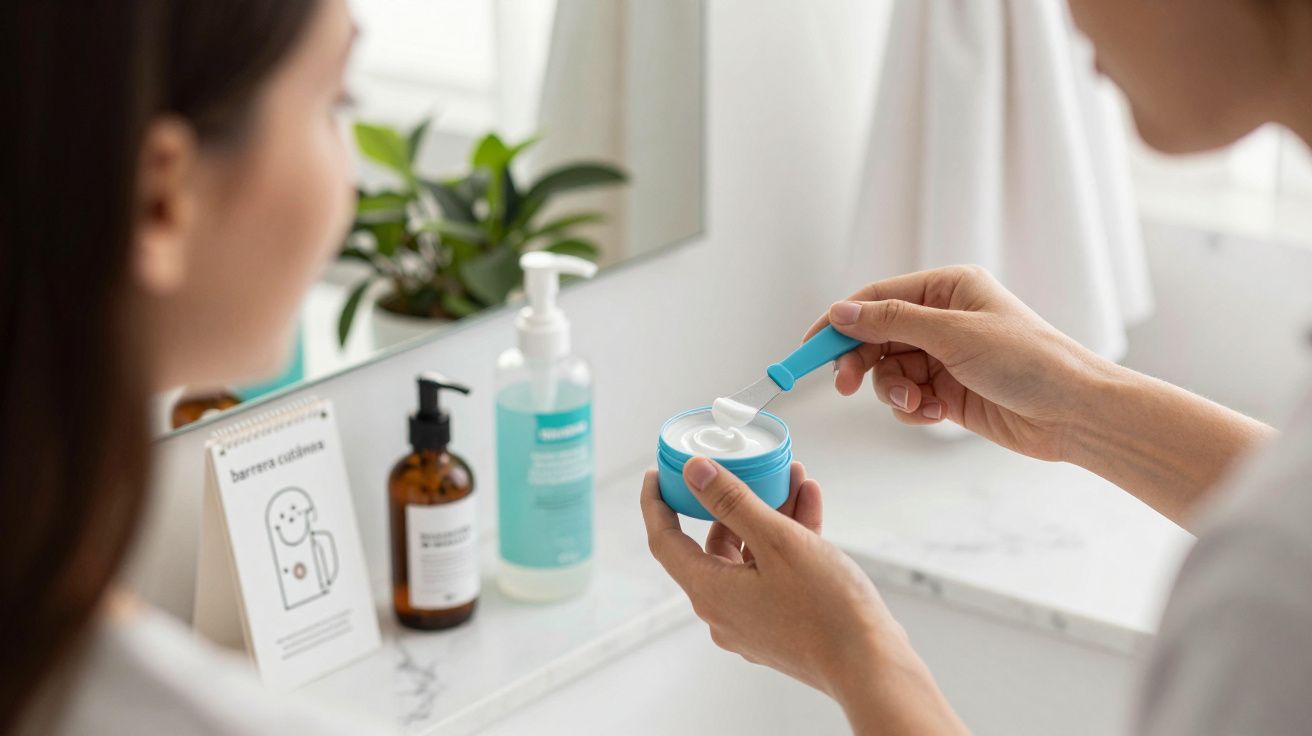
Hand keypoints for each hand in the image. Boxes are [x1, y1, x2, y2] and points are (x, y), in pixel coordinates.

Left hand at [640, 459, 965, 733]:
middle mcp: (723, 611)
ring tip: (794, 478)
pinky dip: (787, 540)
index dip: (656, 504)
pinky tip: (809, 504)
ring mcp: (752, 620)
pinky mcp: (779, 624)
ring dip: (769, 514)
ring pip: (750, 555)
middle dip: (735, 500)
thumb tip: (694, 471)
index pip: (664, 541)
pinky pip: (773, 573)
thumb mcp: (777, 540)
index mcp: (710, 592)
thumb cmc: (826, 608)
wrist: (870, 664)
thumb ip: (732, 501)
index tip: (657, 475)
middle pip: (715, 544)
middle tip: (746, 468)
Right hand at [804, 265, 1109, 461]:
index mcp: (947, 288)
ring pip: (889, 371)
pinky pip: (907, 398)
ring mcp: (945, 357)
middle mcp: (943, 319)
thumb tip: (841, 311)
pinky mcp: (948, 392)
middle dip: (862, 362)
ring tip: (919, 403)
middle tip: (846, 385)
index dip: (839, 321)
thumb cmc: (1028, 361)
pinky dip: (913, 409)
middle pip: (875, 336)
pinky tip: (937, 413)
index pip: (876, 297)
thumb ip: (893, 322)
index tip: (809, 347)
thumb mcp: (954, 334)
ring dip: (894, 391)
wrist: (1073, 412)